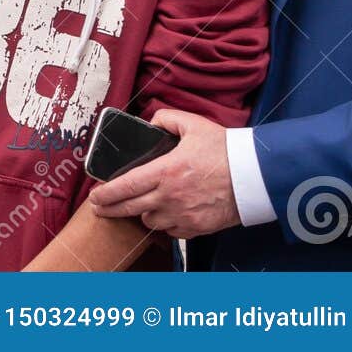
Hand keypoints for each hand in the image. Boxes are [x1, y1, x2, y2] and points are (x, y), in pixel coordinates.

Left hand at [88, 110, 241, 238]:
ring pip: (151, 221)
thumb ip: (165, 119)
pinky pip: (172, 232)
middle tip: (101, 208)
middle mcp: (170, 197)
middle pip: (131, 208)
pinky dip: (165, 225)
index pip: (126, 186)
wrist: (256, 175)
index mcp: (165, 172)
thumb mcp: (192, 124)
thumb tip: (149, 123)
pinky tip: (164, 215)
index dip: (106, 194)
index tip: (95, 197)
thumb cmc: (225, 150)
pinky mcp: (198, 228)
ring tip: (140, 206)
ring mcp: (184, 215)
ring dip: (143, 214)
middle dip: (111, 209)